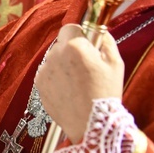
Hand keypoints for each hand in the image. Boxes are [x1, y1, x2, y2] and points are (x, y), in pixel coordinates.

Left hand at [35, 24, 123, 143]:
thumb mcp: (115, 64)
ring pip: (53, 59)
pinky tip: (69, 90)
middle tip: (85, 66)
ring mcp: (44, 71)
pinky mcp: (38, 85)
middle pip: (61, 44)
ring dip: (63, 65)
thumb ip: (106, 41)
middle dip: (71, 51)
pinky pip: (47, 74)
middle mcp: (55, 56)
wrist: (90, 124)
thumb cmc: (105, 93)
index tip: (87, 44)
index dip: (79, 35)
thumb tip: (100, 32)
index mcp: (74, 47)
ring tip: (78, 83)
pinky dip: (56, 78)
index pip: (70, 28)